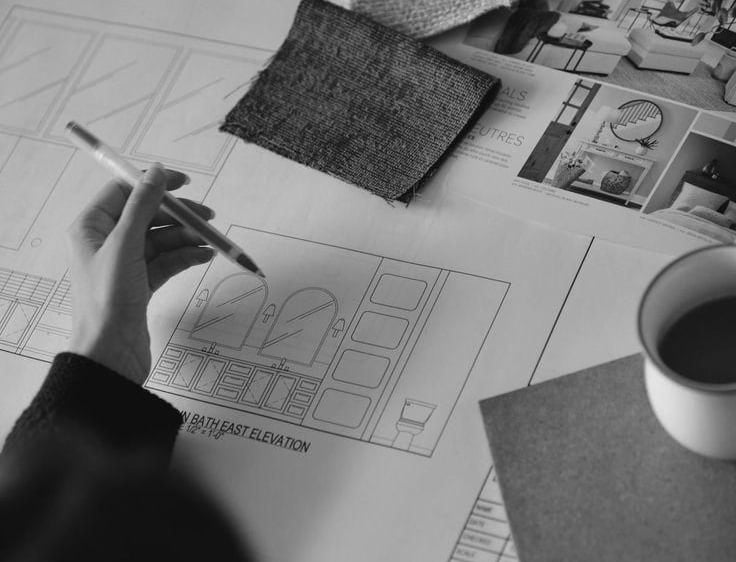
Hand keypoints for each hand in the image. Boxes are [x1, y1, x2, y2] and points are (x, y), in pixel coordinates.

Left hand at [67, 163, 214, 384]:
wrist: (111, 353)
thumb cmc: (107, 300)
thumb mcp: (125, 245)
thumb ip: (142, 206)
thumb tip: (156, 172)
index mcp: (92, 227)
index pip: (124, 192)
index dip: (154, 184)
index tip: (184, 183)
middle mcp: (106, 242)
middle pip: (148, 215)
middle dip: (178, 215)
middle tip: (207, 216)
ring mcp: (125, 264)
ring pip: (161, 239)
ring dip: (186, 237)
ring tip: (210, 241)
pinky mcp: (141, 283)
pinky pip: (167, 261)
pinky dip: (186, 256)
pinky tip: (204, 256)